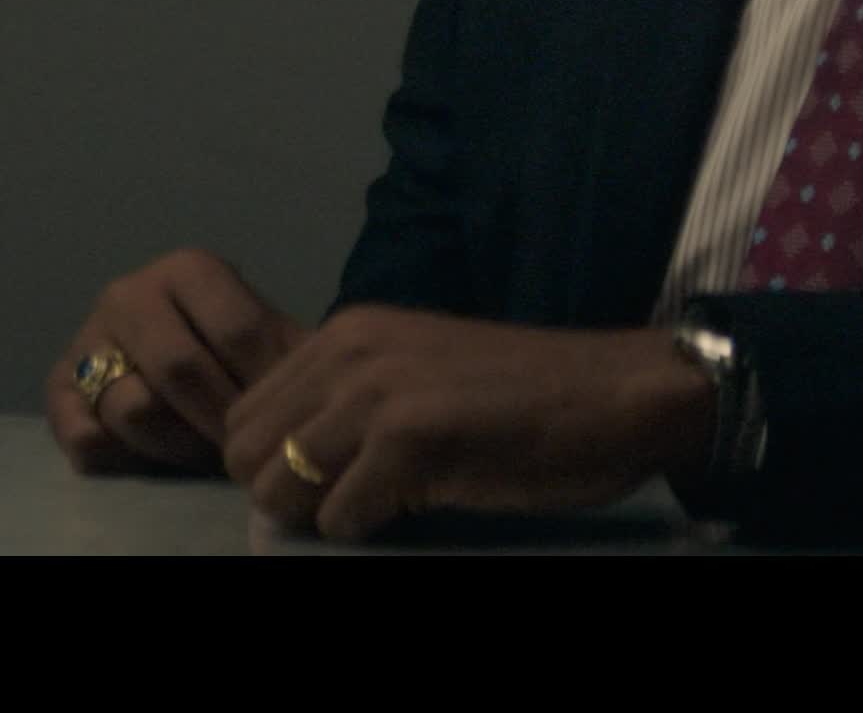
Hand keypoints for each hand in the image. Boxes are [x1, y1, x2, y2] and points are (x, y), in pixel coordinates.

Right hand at [46, 249, 307, 474]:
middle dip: (219, 421)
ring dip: (175, 443)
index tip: (284, 418)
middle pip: (180, 369)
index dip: (266, 385)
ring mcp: (88, 337)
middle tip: (242, 450)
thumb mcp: (270, 341)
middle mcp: (129, 292)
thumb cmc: (232, 354)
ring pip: (131, 406)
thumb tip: (315, 386)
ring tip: (199, 449)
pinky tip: (142, 454)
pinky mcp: (59, 385)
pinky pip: (81, 430)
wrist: (168, 356)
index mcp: (188, 269)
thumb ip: (293, 355)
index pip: (238, 330)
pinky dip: (113, 452)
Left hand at [221, 304, 713, 538]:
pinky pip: (342, 513)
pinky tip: (409, 514)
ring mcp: (377, 392)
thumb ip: (350, 403)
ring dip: (318, 515)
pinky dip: (363, 529)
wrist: (617, 395)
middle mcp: (348, 351)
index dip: (268, 463)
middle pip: (246, 449)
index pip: (245, 411)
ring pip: (282, 483)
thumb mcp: (416, 376)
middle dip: (281, 493)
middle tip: (337, 511)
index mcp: (344, 333)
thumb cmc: (524, 397)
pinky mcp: (411, 438)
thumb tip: (286, 467)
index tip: (315, 487)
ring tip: (373, 512)